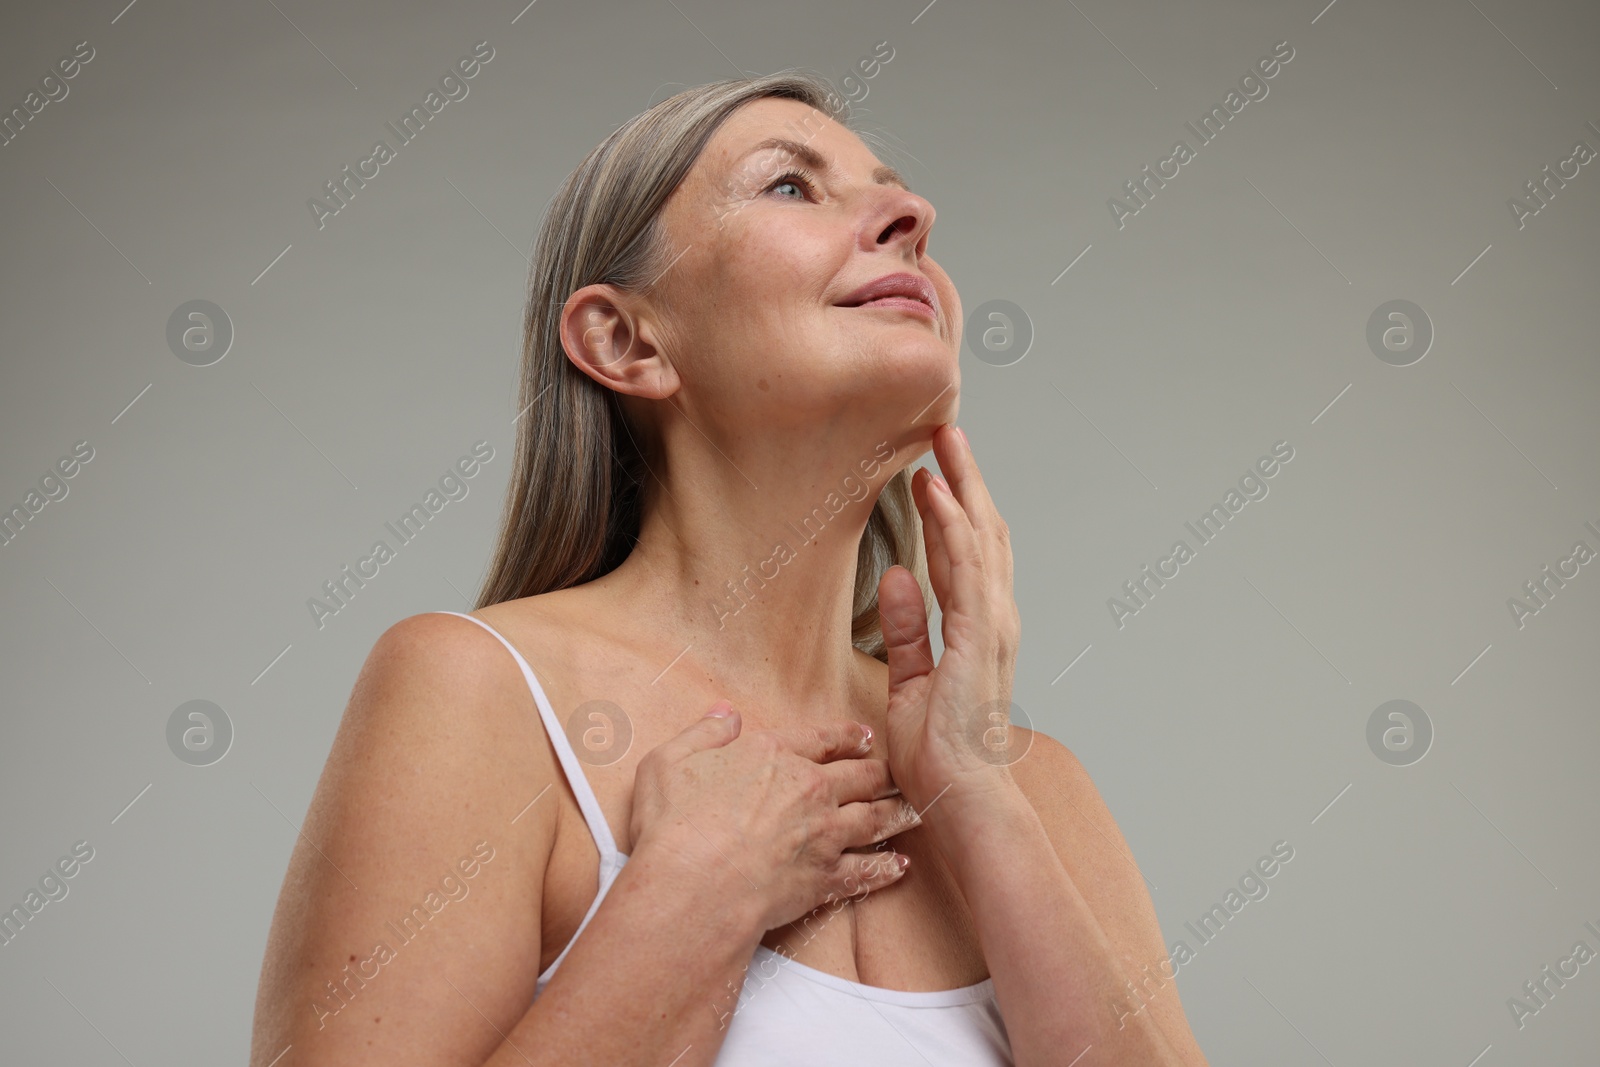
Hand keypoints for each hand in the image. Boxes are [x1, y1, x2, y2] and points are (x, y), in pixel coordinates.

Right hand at [629, 705, 922, 932]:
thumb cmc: (676, 824)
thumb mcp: (670, 761)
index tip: (863, 736)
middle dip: (882, 772)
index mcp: (775, 755)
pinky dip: (886, 868)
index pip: (822, 738)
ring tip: (913, 811)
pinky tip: (899, 866)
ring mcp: (824, 835)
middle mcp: (810, 790)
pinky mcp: (826, 878)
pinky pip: (866, 871)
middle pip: (860, 775)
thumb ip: (703, 733)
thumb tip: (724, 714)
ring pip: (874, 818)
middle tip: (897, 773)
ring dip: (896, 813)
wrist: (696, 886)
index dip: (846, 736)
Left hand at [877, 423, 1022, 819]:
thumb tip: (897, 578)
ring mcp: (991, 626)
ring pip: (980, 538)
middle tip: (946, 429)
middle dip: (965, 478)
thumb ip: (906, 631)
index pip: (966, 554)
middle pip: (982, 532)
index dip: (953, 506)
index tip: (933, 468)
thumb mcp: (910, 683)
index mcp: (977, 630)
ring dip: (962, 485)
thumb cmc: (940, 755)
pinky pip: (966, 571)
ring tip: (944, 440)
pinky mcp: (979, 638)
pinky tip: (938, 494)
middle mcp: (993, 619)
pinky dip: (954, 527)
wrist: (961, 799)